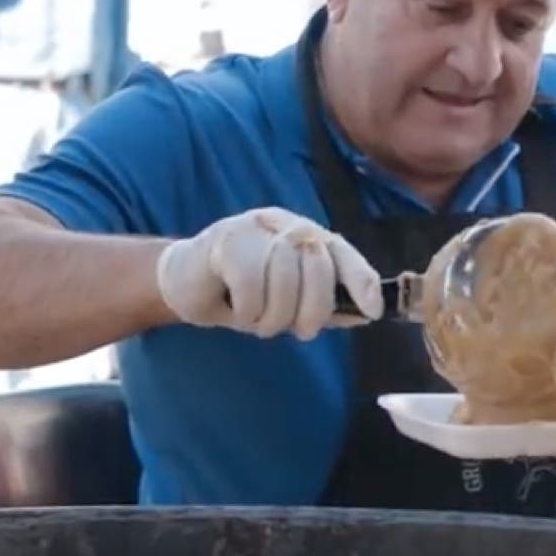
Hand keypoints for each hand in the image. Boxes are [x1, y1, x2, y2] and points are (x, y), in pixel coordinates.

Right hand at [156, 207, 382, 339]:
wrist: (184, 282)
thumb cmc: (242, 292)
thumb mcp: (289, 300)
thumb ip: (325, 304)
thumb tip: (367, 313)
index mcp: (305, 234)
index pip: (342, 251)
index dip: (361, 280)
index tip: (372, 312)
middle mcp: (284, 224)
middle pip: (318, 265)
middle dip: (313, 310)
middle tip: (298, 331)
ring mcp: (254, 228)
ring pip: (285, 277)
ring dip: (275, 316)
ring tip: (260, 322)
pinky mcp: (224, 239)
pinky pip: (252, 285)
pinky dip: (249, 311)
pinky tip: (238, 310)